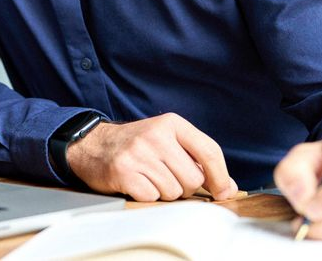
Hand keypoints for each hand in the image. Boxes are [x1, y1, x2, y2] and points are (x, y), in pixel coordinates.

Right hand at [65, 113, 237, 201]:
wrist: (93, 145)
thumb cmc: (137, 145)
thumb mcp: (168, 141)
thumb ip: (198, 159)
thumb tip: (228, 187)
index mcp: (172, 123)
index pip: (209, 151)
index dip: (221, 176)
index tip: (224, 191)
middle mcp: (156, 135)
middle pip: (193, 178)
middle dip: (185, 186)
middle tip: (168, 177)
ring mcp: (139, 153)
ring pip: (174, 191)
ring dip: (165, 192)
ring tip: (150, 178)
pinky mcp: (124, 172)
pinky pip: (153, 197)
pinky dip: (148, 196)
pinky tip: (138, 183)